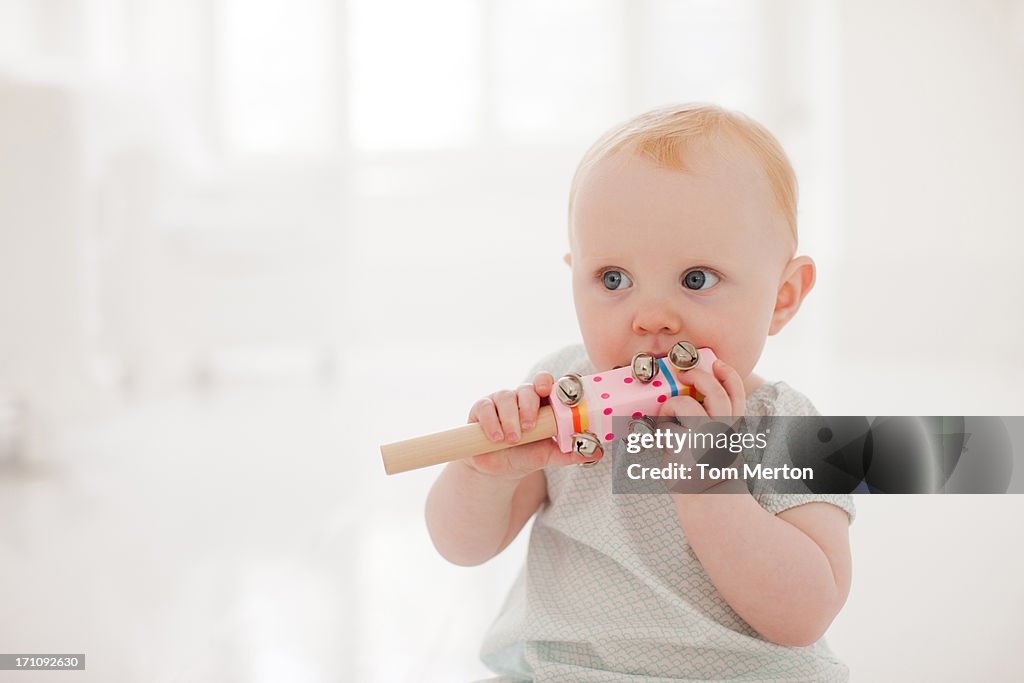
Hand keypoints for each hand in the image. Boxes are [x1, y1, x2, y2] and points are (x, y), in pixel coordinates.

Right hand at [464, 372, 603, 478]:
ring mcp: (500, 401)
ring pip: (505, 397)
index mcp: (541, 402)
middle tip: (530, 427)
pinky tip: (497, 437)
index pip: (545, 383)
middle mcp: (521, 397)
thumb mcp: (550, 455)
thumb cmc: (526, 455)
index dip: (547, 383)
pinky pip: (485, 407)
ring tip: (514, 439)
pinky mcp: (481, 409)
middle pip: (526, 388)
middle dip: (529, 406)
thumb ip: (571, 451)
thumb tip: (597, 452)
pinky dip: (492, 422)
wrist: (499, 470)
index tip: (549, 390)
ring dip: (511, 419)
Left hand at [657, 359, 746, 493]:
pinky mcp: (685, 450)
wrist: (708, 498)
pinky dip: (662, 431)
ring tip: (668, 417)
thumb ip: (715, 417)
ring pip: (684, 404)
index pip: (736, 393)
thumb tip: (690, 391)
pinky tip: (666, 442)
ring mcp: (705, 440)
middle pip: (714, 391)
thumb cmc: (708, 466)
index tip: (717, 362)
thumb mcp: (720, 440)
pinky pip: (666, 428)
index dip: (728, 374)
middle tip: (683, 372)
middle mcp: (722, 430)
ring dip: (670, 406)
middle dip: (696, 374)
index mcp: (733, 425)